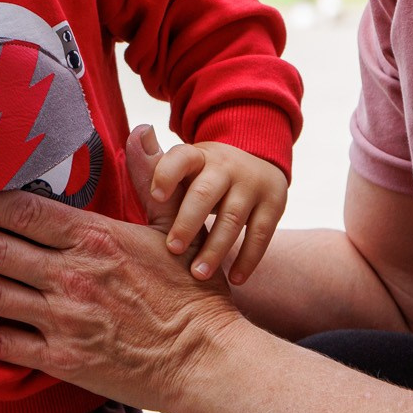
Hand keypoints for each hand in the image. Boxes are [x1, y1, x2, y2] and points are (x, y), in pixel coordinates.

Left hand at [0, 136, 244, 411]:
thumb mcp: (174, 228)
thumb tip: (143, 131)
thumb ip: (149, 179)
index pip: (21, 210)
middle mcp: (71, 275)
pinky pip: (4, 343)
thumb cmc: (193, 294)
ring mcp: (63, 319)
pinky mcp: (62, 360)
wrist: (207, 360)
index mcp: (95, 238)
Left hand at [137, 128, 288, 285]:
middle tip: (173, 249)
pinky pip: (261, 234)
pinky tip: (234, 279)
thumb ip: (155, 165)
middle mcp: (227, 166)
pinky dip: (248, 259)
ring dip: (215, 249)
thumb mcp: (183, 170)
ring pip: (233, 218)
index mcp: (198, 156)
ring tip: (198, 274)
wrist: (257, 166)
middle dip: (188, 222)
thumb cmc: (204, 177)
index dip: (167, 175)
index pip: (181, 158)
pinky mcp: (274, 203)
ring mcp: (252, 183)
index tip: (155, 197)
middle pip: (205, 193)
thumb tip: (137, 133)